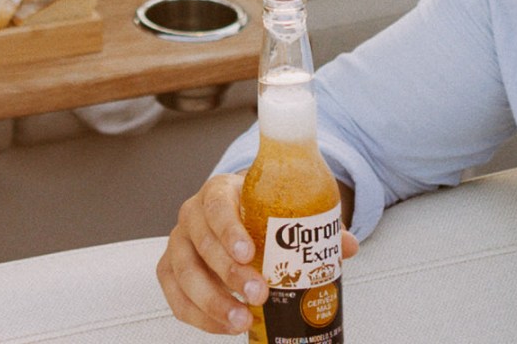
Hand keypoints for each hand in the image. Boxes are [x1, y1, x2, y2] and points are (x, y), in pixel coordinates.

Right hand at [158, 172, 356, 333]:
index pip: (216, 205)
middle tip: (259, 294)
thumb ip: (313, 225)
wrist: (234, 214)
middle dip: (230, 274)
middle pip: (202, 243)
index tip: (249, 253)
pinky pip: (177, 297)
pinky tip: (225, 326)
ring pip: (184, 273)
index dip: (229, 230)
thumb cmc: (256, 211)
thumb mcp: (283, 208)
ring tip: (241, 320)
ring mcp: (178, 244)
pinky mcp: (170, 271)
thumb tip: (345, 245)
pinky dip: (199, 316)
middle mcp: (192, 215)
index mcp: (218, 191)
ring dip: (212, 302)